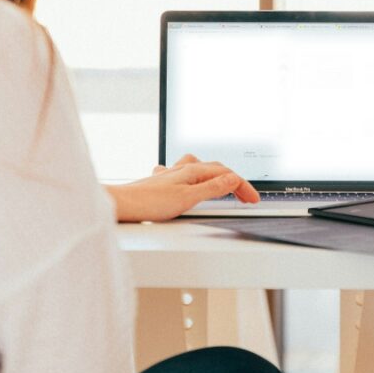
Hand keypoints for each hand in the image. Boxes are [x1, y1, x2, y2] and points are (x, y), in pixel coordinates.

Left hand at [106, 154, 258, 222]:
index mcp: (192, 170)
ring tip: (224, 184)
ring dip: (216, 175)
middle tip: (246, 196)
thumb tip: (234, 179)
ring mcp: (172, 174)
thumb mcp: (188, 198)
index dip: (243, 187)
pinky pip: (184, 173)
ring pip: (200, 168)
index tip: (253, 199)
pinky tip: (189, 182)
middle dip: (234, 181)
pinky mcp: (162, 182)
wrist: (121, 204)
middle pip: (216, 169)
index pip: (226, 175)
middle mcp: (183, 168)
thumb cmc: (149, 202)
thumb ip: (212, 188)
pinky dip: (195, 177)